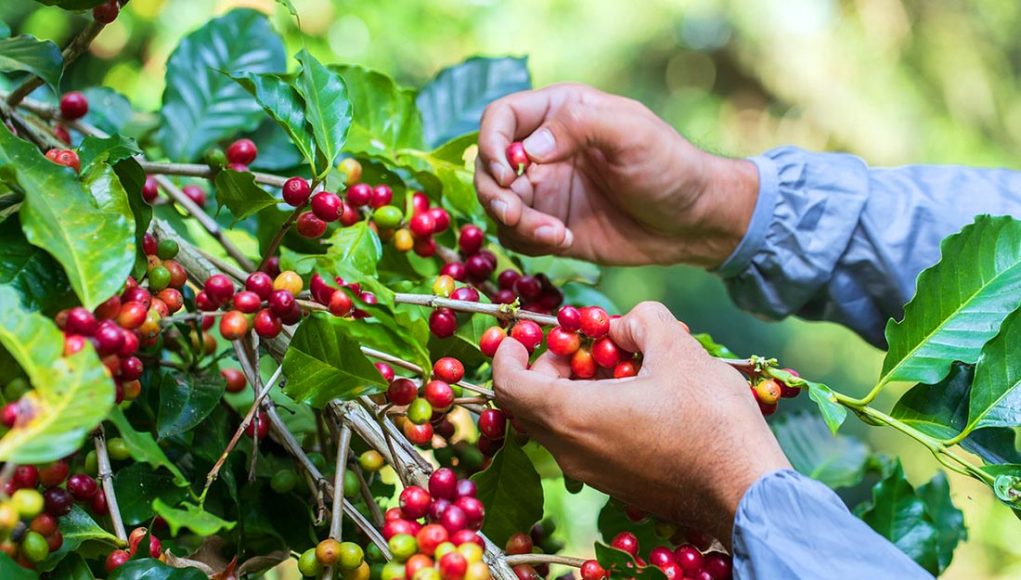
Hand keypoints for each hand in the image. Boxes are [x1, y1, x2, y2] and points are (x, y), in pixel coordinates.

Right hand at [475, 84, 759, 266]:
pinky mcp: (551, 226)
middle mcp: (544, 150)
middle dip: (495, 192)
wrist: (693, 221)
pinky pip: (517, 235)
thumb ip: (579, 127)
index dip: (491, 142)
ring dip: (514, 222)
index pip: (500, 117)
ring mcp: (546, 191)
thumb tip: (527, 149)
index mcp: (560, 113)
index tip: (509, 171)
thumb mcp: (632, 134)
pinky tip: (564, 241)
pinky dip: (529, 241)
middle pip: (488, 166)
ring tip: (554, 234)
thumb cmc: (670, 166)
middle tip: (514, 212)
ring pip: (498, 204)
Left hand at [492, 302, 790, 543]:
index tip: (523, 335)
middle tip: (581, 348)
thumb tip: (621, 324)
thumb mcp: (678, 348)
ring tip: (618, 368)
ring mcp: (591, 474)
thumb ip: (641, 320)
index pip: (507, 385)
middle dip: (546, 367)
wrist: (746, 493)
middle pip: (529, 405)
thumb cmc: (710, 420)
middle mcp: (571, 451)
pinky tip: (636, 398)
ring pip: (557, 425)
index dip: (506, 354)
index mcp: (572, 415)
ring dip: (572, 390)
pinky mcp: (615, 486)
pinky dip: (591, 415)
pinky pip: (583, 444)